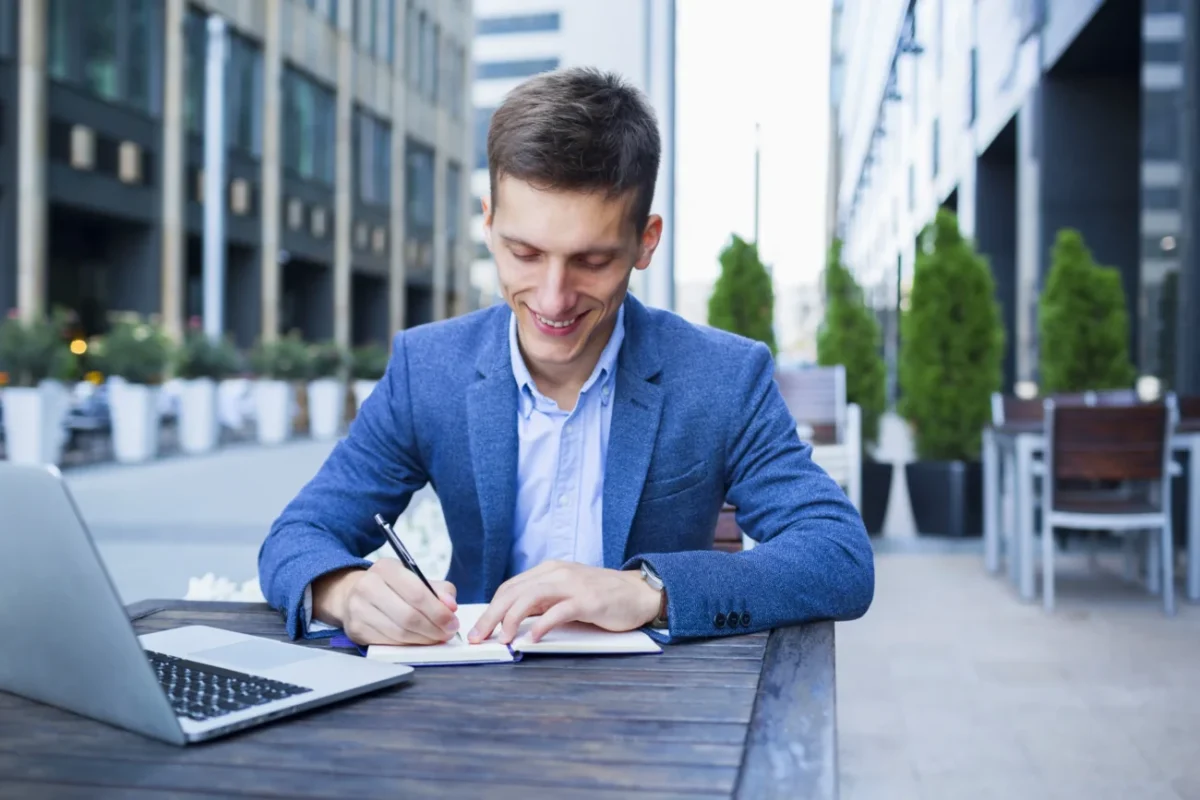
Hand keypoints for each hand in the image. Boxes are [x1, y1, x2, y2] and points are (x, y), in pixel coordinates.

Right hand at [312, 561, 459, 645]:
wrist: (353, 594)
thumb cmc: (393, 588)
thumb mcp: (415, 579)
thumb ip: (439, 590)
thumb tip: (450, 606)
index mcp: (386, 568)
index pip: (417, 593)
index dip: (438, 611)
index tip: (452, 621)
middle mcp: (367, 586)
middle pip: (408, 616)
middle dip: (433, 629)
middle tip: (447, 633)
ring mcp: (358, 609)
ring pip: (399, 633)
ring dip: (423, 640)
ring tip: (435, 638)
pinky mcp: (355, 630)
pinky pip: (388, 643)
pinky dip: (407, 645)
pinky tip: (417, 641)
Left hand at [467, 561, 662, 644]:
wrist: (639, 592)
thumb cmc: (602, 596)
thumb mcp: (566, 593)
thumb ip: (543, 602)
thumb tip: (512, 621)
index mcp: (549, 570)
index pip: (510, 587)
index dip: (491, 608)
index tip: (479, 629)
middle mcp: (557, 573)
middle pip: (514, 592)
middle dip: (491, 616)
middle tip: (478, 637)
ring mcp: (573, 585)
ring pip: (530, 598)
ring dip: (510, 619)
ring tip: (502, 639)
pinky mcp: (588, 601)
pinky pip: (558, 611)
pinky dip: (541, 625)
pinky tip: (531, 639)